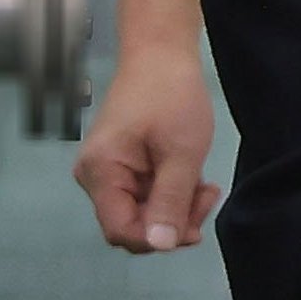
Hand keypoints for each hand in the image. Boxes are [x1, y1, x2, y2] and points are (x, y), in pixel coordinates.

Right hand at [72, 50, 223, 254]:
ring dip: (175, 208)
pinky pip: (143, 198)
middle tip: (206, 196)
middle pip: (131, 226)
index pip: (121, 231)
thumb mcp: (181, 152)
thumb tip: (160, 246)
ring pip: (141, 215)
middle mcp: (94, 177)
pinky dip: (170, 195)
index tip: (194, 223)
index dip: (157, 238)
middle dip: (171, 222)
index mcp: (100, 172)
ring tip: (203, 184)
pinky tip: (191, 178)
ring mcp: (106, 172)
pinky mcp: (120, 167)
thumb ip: (170, 201)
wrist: (160, 53)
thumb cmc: (171, 95)